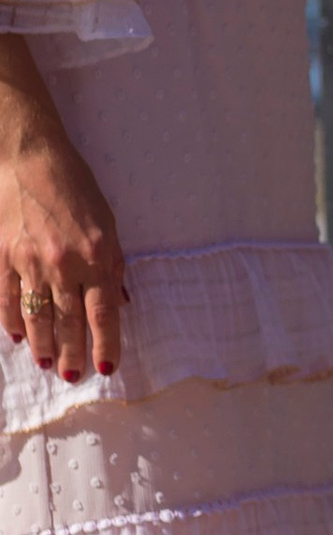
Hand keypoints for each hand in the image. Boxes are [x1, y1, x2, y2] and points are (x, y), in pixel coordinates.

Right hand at [0, 88, 123, 383]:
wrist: (28, 157)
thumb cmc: (74, 187)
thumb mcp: (108, 223)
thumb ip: (112, 266)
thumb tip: (119, 303)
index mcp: (97, 255)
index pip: (104, 313)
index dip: (106, 344)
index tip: (107, 367)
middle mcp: (65, 264)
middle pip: (70, 322)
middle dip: (74, 354)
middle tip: (74, 377)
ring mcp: (30, 262)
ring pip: (38, 316)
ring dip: (44, 345)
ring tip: (49, 364)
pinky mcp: (2, 256)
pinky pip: (8, 299)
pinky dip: (13, 322)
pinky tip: (19, 337)